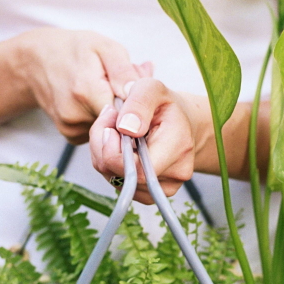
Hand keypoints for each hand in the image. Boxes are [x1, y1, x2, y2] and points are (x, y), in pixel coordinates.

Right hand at [7, 28, 151, 143]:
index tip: (138, 92)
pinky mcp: (70, 136)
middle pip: (119, 121)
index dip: (138, 104)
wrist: (35, 62)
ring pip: (110, 128)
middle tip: (119, 85)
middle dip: (127, 106)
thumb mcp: (103, 48)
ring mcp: (71, 128)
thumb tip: (138, 93)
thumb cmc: (74, 49)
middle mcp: (76, 115)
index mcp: (86, 91)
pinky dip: (102, 120)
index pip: (127, 113)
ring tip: (104, 90)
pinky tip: (93, 103)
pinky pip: (99, 133)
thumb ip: (124, 71)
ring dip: (114, 113)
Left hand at [89, 78, 201, 203]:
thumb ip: (139, 103)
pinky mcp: (151, 194)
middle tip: (109, 123)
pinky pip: (119, 186)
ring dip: (104, 156)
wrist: (181, 125)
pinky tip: (119, 149)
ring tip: (116, 133)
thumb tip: (126, 129)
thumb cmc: (164, 106)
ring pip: (115, 181)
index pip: (136, 170)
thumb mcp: (152, 89)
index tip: (110, 127)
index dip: (112, 151)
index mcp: (178, 147)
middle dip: (103, 148)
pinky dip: (110, 166)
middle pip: (120, 176)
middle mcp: (175, 174)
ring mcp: (164, 188)